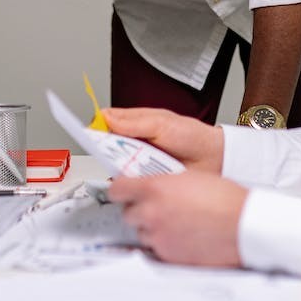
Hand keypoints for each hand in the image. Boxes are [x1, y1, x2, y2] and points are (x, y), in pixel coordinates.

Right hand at [101, 108, 225, 172]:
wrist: (214, 159)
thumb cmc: (191, 136)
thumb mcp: (161, 123)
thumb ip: (133, 122)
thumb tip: (106, 118)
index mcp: (135, 124)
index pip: (107, 124)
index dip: (95, 128)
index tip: (87, 132)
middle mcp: (133, 144)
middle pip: (107, 148)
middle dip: (107, 152)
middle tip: (114, 152)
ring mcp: (139, 163)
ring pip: (116, 167)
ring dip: (120, 168)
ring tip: (133, 165)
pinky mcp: (145, 180)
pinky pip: (131, 182)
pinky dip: (132, 182)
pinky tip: (138, 179)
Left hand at [107, 172, 247, 267]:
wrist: (243, 225)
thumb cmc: (225, 200)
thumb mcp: (189, 177)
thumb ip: (163, 182)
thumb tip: (150, 186)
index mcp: (155, 189)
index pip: (118, 189)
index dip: (121, 190)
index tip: (124, 191)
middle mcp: (152, 214)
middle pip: (128, 214)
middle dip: (139, 210)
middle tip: (157, 207)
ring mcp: (158, 237)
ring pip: (142, 233)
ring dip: (152, 228)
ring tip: (175, 223)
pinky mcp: (168, 256)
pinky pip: (156, 249)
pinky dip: (165, 243)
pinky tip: (182, 236)